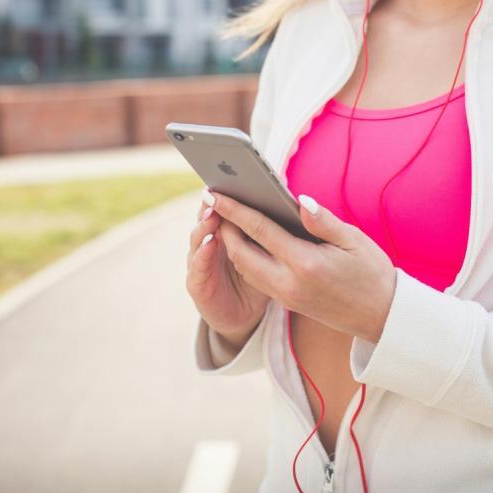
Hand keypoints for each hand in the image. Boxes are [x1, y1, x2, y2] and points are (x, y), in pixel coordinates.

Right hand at [186, 187, 270, 348]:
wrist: (244, 317)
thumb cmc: (263, 279)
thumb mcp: (274, 255)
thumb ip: (278, 230)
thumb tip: (295, 202)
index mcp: (231, 232)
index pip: (228, 208)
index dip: (231, 193)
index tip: (238, 175)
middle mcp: (211, 242)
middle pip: (208, 217)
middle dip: (213, 203)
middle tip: (221, 187)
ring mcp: (201, 262)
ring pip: (198, 238)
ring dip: (204, 223)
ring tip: (214, 211)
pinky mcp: (197, 284)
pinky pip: (196, 267)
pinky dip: (201, 254)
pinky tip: (210, 242)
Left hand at [206, 189, 396, 342]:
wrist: (382, 317)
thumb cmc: (372, 273)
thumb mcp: (354, 240)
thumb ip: (323, 221)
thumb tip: (299, 200)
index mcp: (306, 264)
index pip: (260, 231)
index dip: (235, 210)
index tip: (216, 194)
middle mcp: (289, 283)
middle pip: (240, 254)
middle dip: (224, 227)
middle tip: (216, 203)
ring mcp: (286, 296)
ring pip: (245, 269)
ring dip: (232, 245)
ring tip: (228, 219)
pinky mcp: (287, 303)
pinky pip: (256, 279)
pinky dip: (245, 259)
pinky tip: (248, 241)